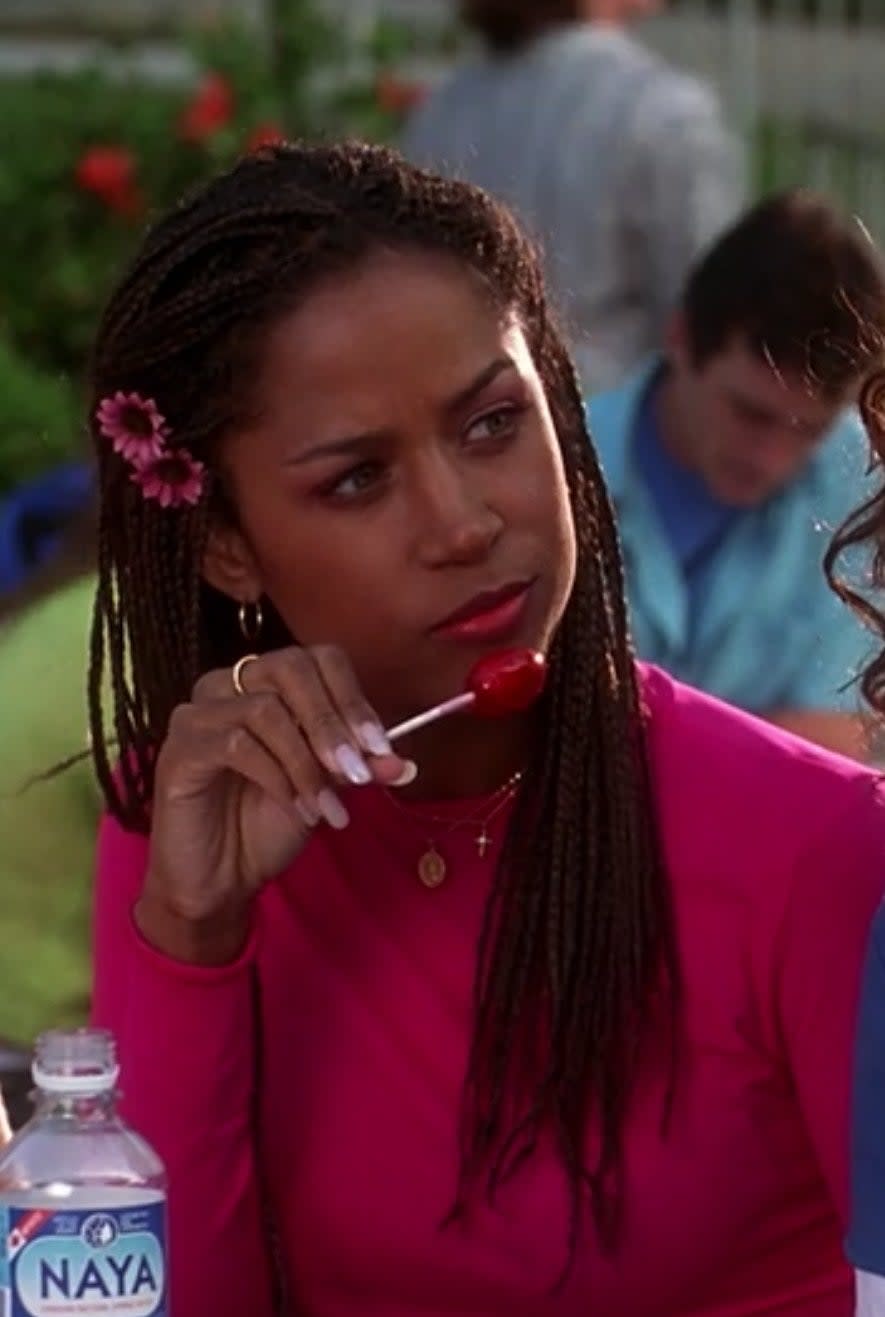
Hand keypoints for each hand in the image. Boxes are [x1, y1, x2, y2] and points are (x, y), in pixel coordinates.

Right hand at [135, 645, 410, 961]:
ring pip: (265, 710)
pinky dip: (277, 778)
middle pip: (290, 669)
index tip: (381, 747)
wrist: (220, 880)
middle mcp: (229, 685)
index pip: (318, 659)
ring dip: (307, 762)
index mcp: (267, 683)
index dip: (353, 698)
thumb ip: (358, 766)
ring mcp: (198, 714)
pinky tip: (297, 808)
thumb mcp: (326, 789)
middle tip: (357, 772)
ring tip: (327, 806)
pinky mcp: (178, 750)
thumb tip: (402, 762)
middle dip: (332, 722)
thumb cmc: (268, 824)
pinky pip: (235, 744)